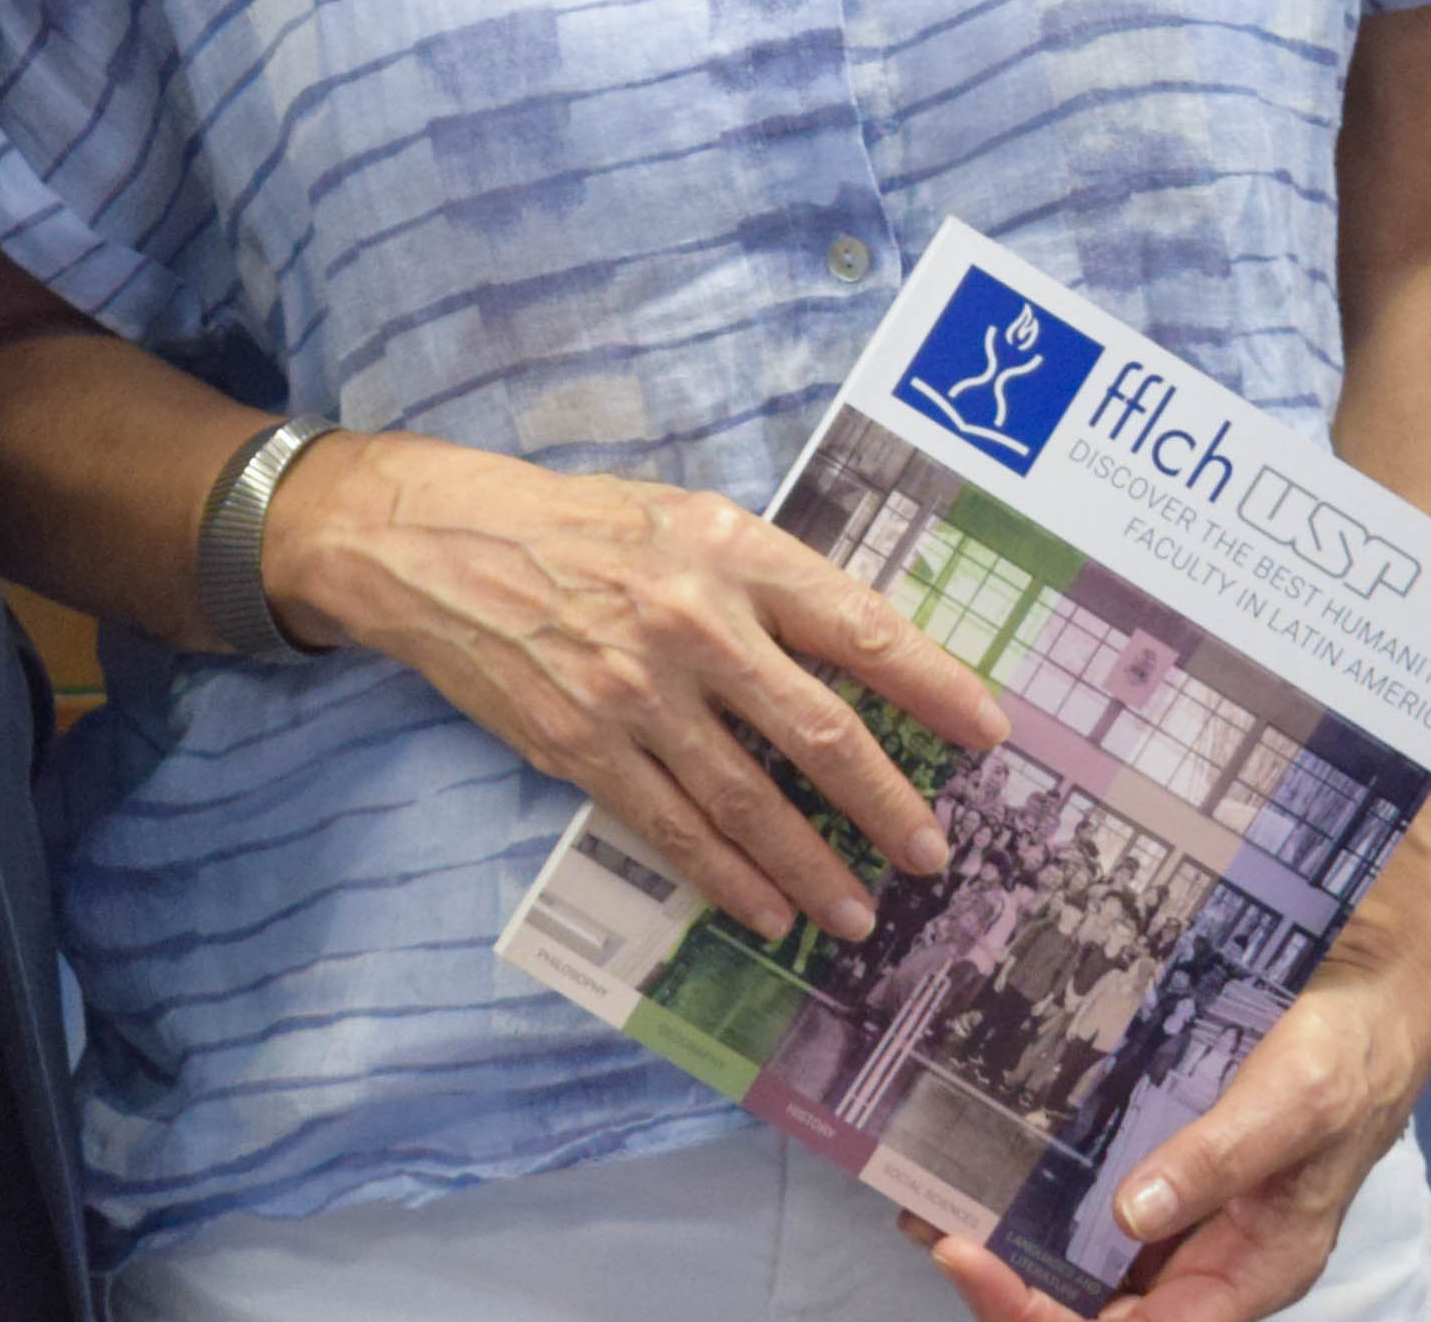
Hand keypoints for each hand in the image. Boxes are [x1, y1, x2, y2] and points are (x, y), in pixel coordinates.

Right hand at [273, 429, 1006, 943]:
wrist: (439, 545)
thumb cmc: (579, 528)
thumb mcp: (685, 519)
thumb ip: (767, 580)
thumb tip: (864, 654)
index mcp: (731, 551)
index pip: (860, 626)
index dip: (936, 685)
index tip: (991, 733)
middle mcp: (692, 621)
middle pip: (821, 733)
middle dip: (889, 808)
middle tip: (932, 856)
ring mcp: (634, 691)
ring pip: (750, 801)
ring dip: (815, 867)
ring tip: (859, 912)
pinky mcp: (580, 744)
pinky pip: (672, 827)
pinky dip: (728, 877)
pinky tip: (767, 909)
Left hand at [927, 838, 1430, 1321]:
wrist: (1370, 989)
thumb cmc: (1349, 1054)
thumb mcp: (1296, 1103)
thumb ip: (1221, 1160)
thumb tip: (1133, 1215)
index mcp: (1250, 1268)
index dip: (1044, 1313)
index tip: (971, 1258)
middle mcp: (1207, 1254)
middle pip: (1096, 1306)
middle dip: (1008, 1283)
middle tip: (929, 1225)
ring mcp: (1181, 1213)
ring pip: (1081, 1260)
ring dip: (1006, 1241)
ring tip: (926, 1196)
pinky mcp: (1160, 1164)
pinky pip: (1085, 1200)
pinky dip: (1028, 1191)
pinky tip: (973, 1159)